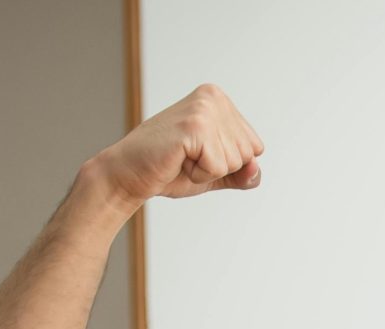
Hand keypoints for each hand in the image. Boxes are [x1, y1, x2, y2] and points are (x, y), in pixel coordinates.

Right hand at [92, 83, 264, 209]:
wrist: (128, 174)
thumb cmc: (170, 170)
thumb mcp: (217, 172)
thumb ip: (243, 173)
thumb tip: (256, 168)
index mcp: (219, 100)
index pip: (255, 147)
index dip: (228, 163)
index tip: (198, 154)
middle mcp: (214, 97)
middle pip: (248, 154)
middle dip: (220, 168)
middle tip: (187, 158)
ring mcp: (204, 109)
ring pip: (235, 162)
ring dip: (208, 171)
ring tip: (181, 158)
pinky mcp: (194, 126)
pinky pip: (218, 167)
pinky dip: (199, 175)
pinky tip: (177, 161)